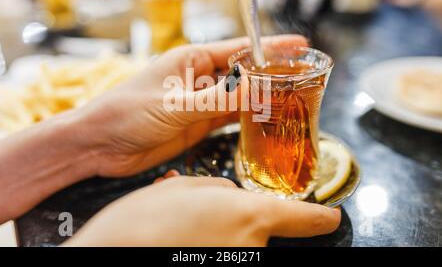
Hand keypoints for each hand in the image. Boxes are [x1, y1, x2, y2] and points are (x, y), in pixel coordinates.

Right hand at [64, 176, 340, 246]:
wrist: (114, 251)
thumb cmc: (147, 219)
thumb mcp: (186, 187)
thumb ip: (220, 189)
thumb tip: (230, 197)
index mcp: (252, 216)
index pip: (306, 218)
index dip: (322, 216)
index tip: (331, 217)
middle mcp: (254, 246)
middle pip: (261, 225)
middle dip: (239, 215)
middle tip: (200, 209)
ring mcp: (238, 263)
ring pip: (239, 240)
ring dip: (220, 230)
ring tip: (183, 225)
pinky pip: (224, 250)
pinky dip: (209, 242)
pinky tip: (181, 238)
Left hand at [76, 35, 307, 176]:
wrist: (100, 145)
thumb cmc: (127, 112)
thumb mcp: (174, 104)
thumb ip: (216, 99)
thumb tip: (256, 90)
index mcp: (191, 60)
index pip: (238, 49)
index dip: (269, 47)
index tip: (299, 45)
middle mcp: (199, 79)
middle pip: (242, 73)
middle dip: (270, 74)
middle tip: (304, 76)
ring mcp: (199, 103)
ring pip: (238, 97)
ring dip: (261, 98)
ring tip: (293, 98)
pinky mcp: (197, 125)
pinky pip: (229, 119)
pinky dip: (247, 119)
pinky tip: (265, 120)